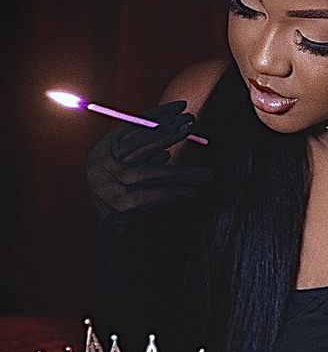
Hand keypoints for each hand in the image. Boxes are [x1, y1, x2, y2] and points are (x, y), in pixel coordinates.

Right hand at [86, 100, 213, 232]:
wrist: (122, 246)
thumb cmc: (137, 206)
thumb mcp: (142, 174)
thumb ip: (151, 152)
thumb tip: (176, 126)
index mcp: (100, 154)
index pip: (129, 128)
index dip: (156, 116)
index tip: (181, 106)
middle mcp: (97, 168)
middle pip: (137, 146)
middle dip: (168, 133)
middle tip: (193, 124)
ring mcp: (103, 189)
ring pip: (148, 173)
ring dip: (181, 172)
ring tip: (206, 173)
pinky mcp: (115, 209)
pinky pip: (150, 196)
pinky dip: (173, 193)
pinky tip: (192, 193)